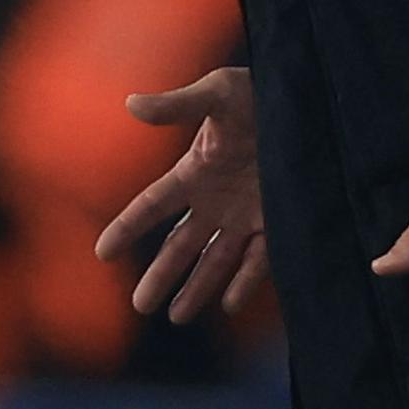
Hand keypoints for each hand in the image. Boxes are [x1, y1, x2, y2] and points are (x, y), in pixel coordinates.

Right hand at [95, 67, 269, 322]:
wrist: (305, 100)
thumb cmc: (254, 91)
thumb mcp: (216, 94)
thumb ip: (175, 105)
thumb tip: (131, 104)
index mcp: (194, 171)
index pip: (153, 205)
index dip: (128, 226)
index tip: (102, 252)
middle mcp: (215, 200)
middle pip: (181, 245)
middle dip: (161, 275)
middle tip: (141, 306)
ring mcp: (244, 214)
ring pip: (215, 260)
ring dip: (198, 288)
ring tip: (178, 316)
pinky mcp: (276, 220)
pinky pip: (258, 258)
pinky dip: (244, 281)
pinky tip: (230, 303)